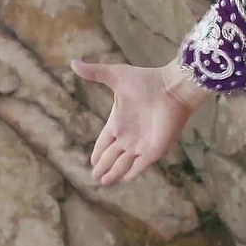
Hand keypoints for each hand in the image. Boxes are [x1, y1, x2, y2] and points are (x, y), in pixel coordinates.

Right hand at [71, 59, 210, 185]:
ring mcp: (140, 144)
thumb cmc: (146, 80)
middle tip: (95, 177)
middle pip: (111, 156)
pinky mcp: (153, 150)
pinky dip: (131, 172)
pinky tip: (124, 179)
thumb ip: (94, 72)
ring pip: (123, 164)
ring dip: (114, 173)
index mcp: (117, 122)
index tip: (92, 161)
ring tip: (104, 182)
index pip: (104, 142)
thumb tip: (73, 63)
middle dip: (103, 167)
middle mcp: (128, 136)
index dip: (98, 152)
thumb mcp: (115, 75)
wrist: (172, 87)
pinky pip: (140, 165)